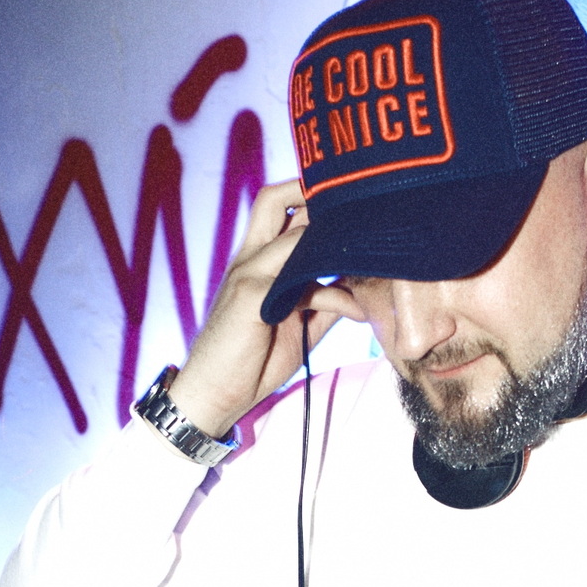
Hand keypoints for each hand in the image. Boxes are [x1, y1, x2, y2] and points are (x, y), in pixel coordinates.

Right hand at [166, 179, 365, 438]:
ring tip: (374, 255)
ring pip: (295, 235)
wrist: (211, 395)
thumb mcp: (296, 327)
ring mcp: (248, 274)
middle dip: (311, 191)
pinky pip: (304, 282)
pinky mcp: (252, 297)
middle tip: (356, 207)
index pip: (278, 210)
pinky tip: (359, 312)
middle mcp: (249, 259)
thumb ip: (323, 303)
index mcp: (255, 261)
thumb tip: (358, 290)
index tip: (349, 204)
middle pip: (273, 199)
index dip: (309, 198)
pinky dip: (337, 296)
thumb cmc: (250, 362)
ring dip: (338, 241)